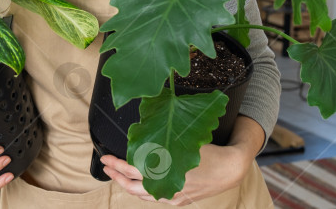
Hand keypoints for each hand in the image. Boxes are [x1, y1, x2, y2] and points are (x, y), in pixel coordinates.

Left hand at [100, 115, 264, 204]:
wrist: (230, 169)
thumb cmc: (207, 151)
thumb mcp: (182, 141)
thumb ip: (161, 141)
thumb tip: (141, 134)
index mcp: (165, 171)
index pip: (132, 170)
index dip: (116, 165)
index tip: (106, 158)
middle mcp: (167, 187)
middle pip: (132, 186)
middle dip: (116, 175)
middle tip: (106, 166)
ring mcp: (172, 196)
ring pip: (142, 195)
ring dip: (127, 185)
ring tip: (117, 175)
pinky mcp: (178, 200)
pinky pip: (154, 197)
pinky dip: (142, 191)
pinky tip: (138, 183)